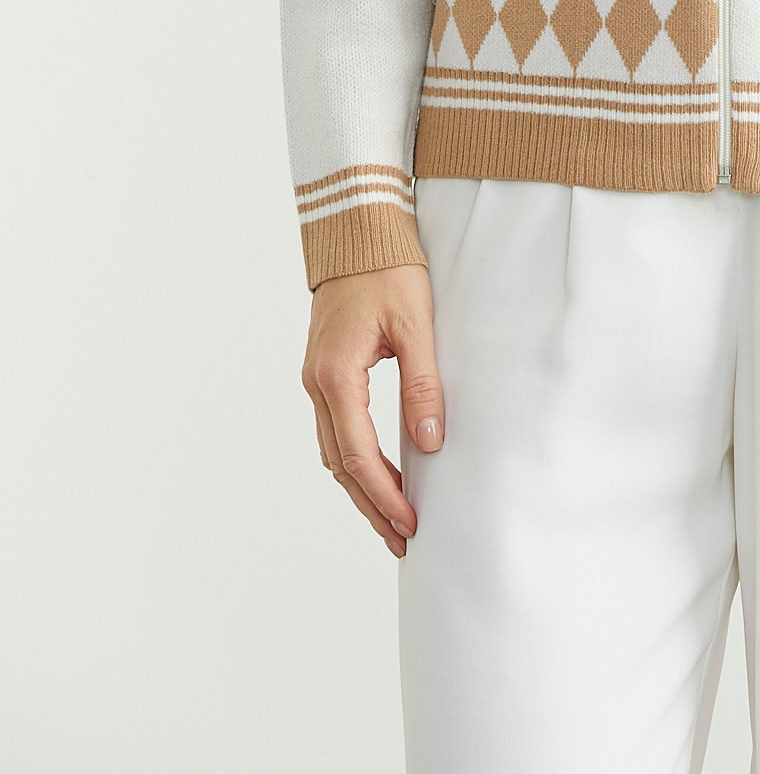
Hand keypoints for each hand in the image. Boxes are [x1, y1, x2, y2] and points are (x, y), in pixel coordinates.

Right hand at [301, 265, 445, 555]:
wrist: (356, 233)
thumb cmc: (388, 271)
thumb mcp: (416, 326)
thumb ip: (422, 385)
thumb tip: (431, 443)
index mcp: (336, 376)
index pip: (358, 454)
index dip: (384, 494)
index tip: (410, 523)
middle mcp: (317, 383)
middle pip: (340, 464)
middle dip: (371, 505)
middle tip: (402, 540)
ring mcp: (316, 379)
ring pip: (334, 451)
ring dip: (361, 487)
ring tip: (392, 520)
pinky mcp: (324, 373)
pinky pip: (336, 430)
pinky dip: (355, 460)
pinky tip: (379, 474)